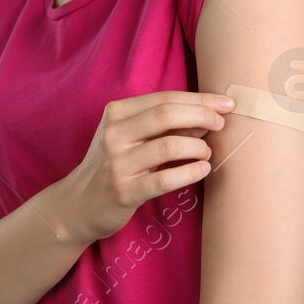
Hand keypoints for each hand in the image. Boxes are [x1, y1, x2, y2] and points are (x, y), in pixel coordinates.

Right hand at [60, 90, 235, 244]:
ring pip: (168, 146)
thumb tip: (209, 115)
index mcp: (117, 112)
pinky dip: (190, 172)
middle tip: (222, 124)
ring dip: (197, 146)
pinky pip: (164, 179)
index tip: (226, 104)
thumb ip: (163, 125)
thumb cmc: (114, 165)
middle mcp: (114, 133)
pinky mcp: (124, 191)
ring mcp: (117, 163)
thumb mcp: (130, 137)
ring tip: (207, 152)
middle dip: (202, 115)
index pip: (165, 98)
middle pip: (166, 114)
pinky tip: (202, 169)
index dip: (199, 99)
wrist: (78, 204)